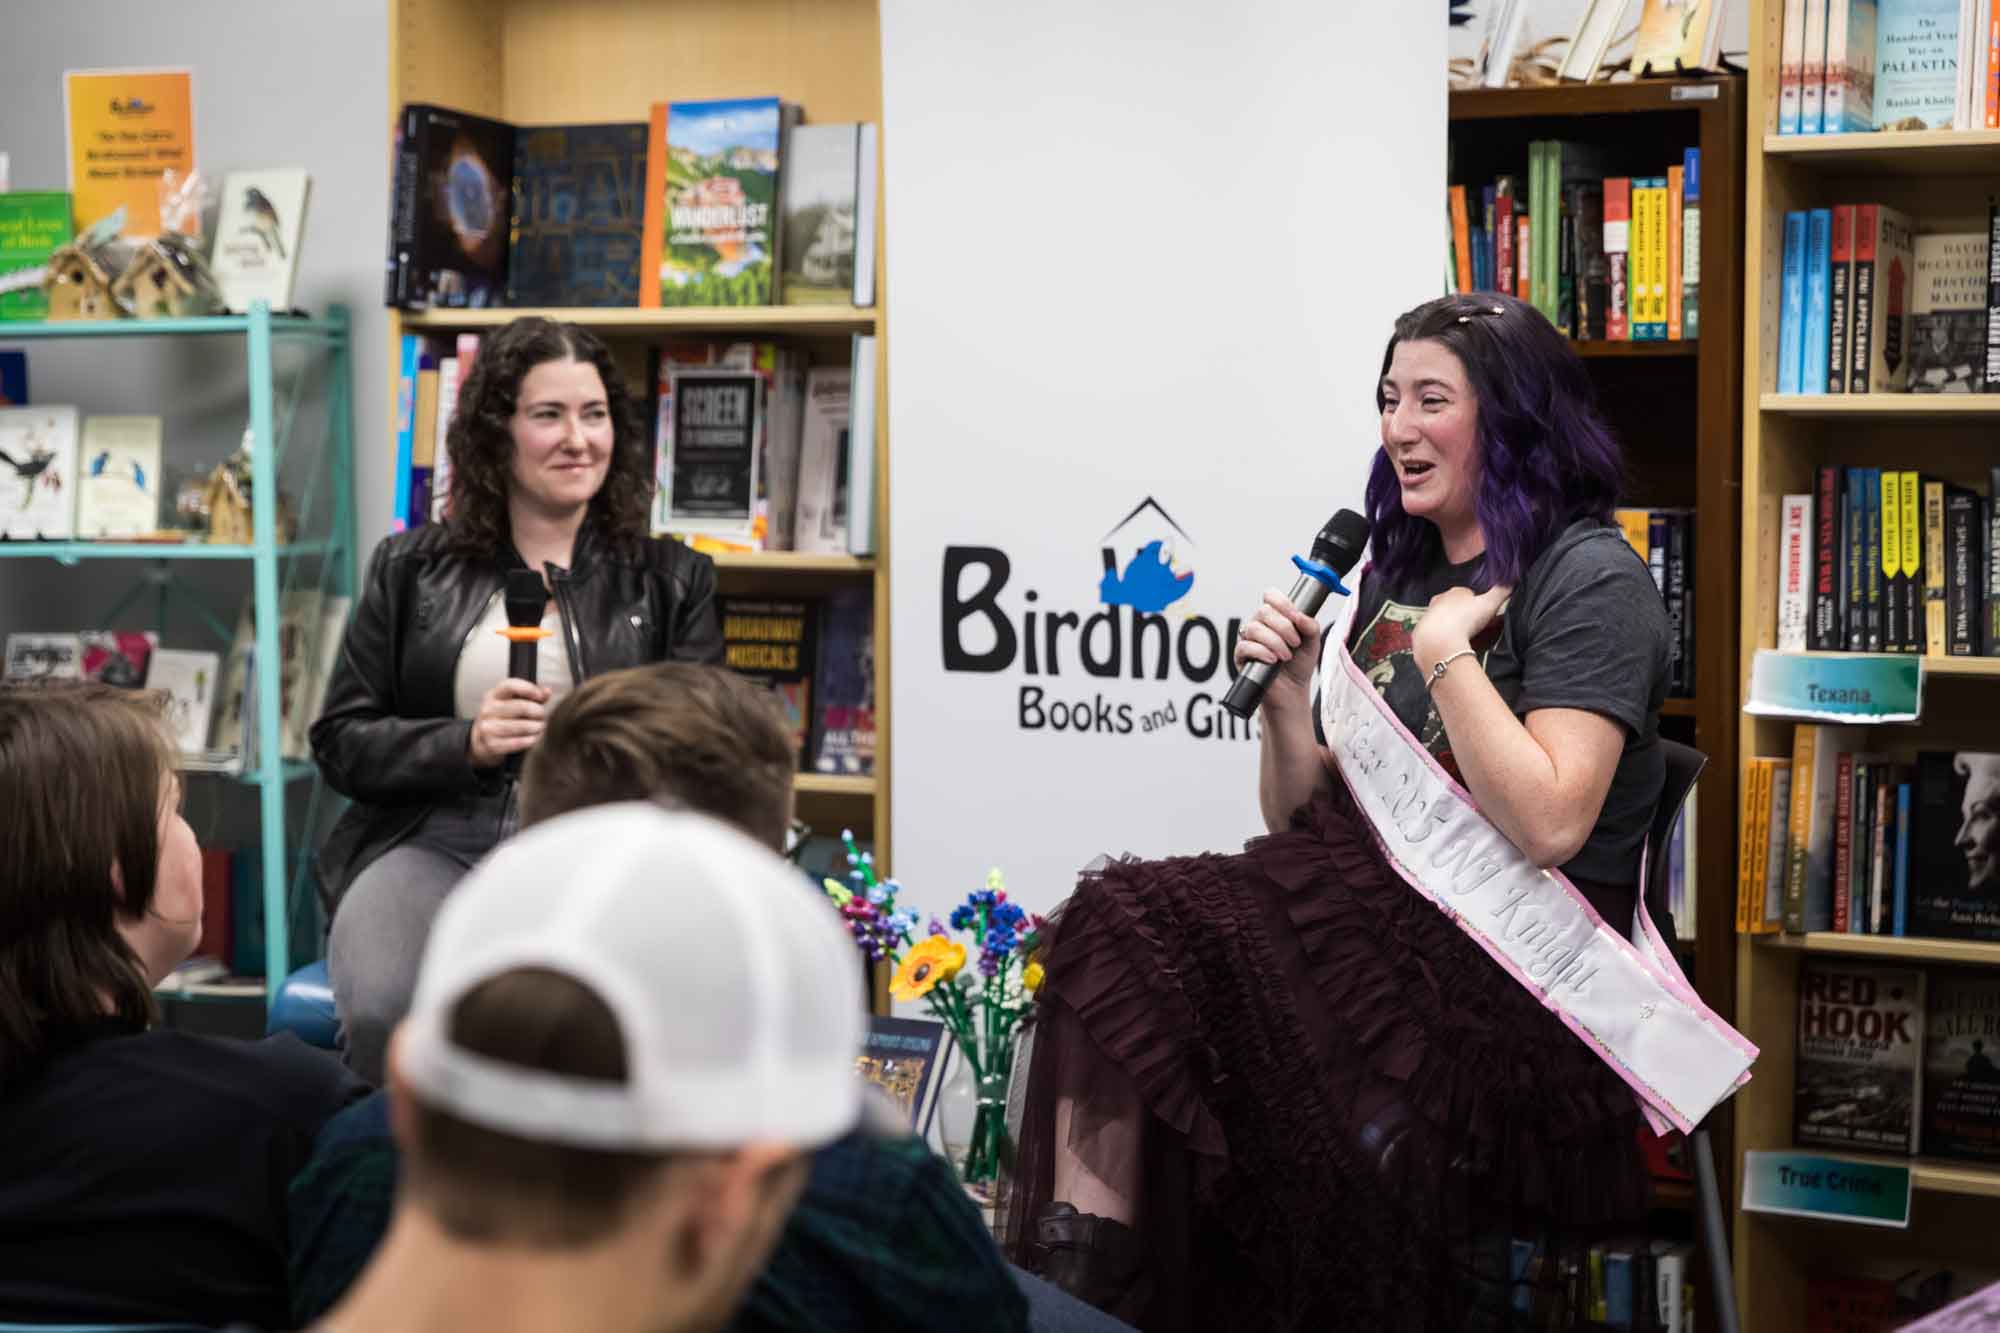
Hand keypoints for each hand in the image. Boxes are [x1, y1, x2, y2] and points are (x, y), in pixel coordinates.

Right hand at [469, 678, 550, 768]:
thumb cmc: (502, 718)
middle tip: (542, 716)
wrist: (480, 741)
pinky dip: (529, 740)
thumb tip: (547, 691)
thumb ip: (532, 695)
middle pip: (520, 706)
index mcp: (493, 695)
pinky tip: (533, 738)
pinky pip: (516, 742)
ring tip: (539, 727)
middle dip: (537, 712)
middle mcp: (488, 710)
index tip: (541, 696)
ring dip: (535, 727)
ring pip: (520, 726)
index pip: (510, 685)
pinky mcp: (491, 744)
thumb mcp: (512, 702)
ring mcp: (488, 727)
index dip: (529, 689)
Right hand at [1233, 589, 1321, 707]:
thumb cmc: (1299, 665)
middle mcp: (1260, 625)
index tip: (1296, 617)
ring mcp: (1249, 639)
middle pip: (1263, 611)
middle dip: (1283, 627)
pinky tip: (1272, 660)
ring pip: (1254, 628)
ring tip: (1286, 656)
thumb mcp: (1312, 642)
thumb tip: (1300, 616)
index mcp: (1276, 617)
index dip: (1282, 602)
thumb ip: (1310, 626)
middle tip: (1295, 642)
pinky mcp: (1241, 656)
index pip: (1270, 596)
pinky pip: (1245, 646)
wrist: (1293, 690)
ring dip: (1274, 641)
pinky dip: (1261, 652)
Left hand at [1412, 584, 1510, 674]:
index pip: (1467, 593)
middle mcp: (1438, 601)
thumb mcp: (1489, 604)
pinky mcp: (1421, 633)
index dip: (1477, 603)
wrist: (1438, 641)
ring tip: (1462, 638)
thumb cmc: (1464, 619)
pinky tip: (1448, 645)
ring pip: (1442, 619)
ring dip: (1451, 625)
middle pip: (1453, 605)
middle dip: (1463, 614)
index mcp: (1455, 592)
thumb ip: (1501, 591)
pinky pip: (1434, 634)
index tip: (1484, 614)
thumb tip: (1512, 580)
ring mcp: (1428, 616)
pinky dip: (1441, 638)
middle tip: (1474, 627)